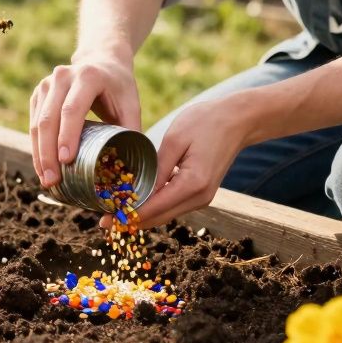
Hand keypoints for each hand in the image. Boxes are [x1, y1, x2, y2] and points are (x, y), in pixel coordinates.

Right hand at [29, 51, 140, 187]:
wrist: (102, 61)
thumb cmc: (119, 87)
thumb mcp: (131, 104)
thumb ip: (132, 132)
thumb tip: (131, 168)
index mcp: (88, 76)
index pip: (72, 109)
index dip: (68, 135)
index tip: (66, 160)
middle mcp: (62, 77)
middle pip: (49, 118)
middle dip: (49, 152)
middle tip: (53, 180)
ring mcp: (46, 84)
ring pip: (37, 123)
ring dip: (39, 154)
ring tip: (46, 180)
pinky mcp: (38, 94)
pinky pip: (33, 123)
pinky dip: (36, 147)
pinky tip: (42, 166)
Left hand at [113, 94, 250, 228]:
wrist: (238, 120)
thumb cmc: (206, 122)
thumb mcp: (174, 140)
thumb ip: (156, 168)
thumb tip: (136, 192)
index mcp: (192, 184)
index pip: (153, 209)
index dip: (127, 216)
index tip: (104, 220)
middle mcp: (200, 197)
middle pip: (159, 218)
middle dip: (130, 221)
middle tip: (103, 222)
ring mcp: (203, 198)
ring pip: (165, 215)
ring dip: (141, 216)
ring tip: (115, 213)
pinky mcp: (202, 194)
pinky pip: (173, 206)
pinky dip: (154, 208)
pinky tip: (136, 203)